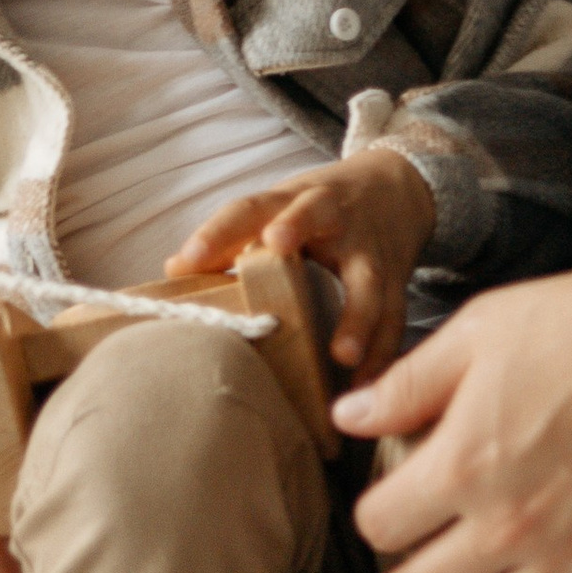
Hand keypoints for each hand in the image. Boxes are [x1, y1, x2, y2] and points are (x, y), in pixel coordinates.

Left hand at [164, 145, 436, 378]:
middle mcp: (331, 213)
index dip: (216, 232)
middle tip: (275, 246)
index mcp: (291, 198)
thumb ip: (232, 241)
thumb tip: (172, 272)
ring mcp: (368, 246)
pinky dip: (383, 353)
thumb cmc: (319, 207)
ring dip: (357, 317)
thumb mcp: (278, 210)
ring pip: (367, 278)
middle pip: (313, 212)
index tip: (187, 261)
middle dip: (295, 225)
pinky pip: (394, 317)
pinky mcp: (397, 278)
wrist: (398, 186)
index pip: (247, 208)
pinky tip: (367, 386)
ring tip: (342, 356)